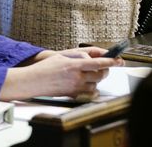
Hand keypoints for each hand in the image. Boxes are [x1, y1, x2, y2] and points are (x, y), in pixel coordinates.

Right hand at [0, 51, 119, 100]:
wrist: (32, 82)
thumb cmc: (46, 67)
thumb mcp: (62, 56)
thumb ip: (78, 56)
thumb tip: (91, 57)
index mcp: (74, 64)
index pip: (98, 63)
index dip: (111, 61)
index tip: (119, 60)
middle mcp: (76, 77)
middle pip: (100, 75)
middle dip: (105, 70)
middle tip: (104, 66)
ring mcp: (74, 87)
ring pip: (95, 85)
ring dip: (97, 80)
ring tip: (92, 74)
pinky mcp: (72, 95)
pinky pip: (88, 93)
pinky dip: (91, 88)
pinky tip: (87, 84)